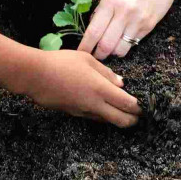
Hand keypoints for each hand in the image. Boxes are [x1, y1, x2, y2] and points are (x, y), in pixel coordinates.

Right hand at [24, 50, 140, 127]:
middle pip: (120, 120)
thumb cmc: (61, 62)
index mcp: (100, 88)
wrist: (36, 76)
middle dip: (132, 120)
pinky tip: (101, 105)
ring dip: (117, 118)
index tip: (145, 106)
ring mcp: (84, 111)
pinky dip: (102, 114)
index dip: (138, 108)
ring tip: (121, 109)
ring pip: (107, 121)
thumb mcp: (86, 59)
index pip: (127, 104)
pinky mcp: (74, 114)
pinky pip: (94, 117)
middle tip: (138, 115)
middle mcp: (95, 104)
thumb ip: (105, 71)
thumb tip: (120, 82)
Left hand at [79, 0, 180, 59]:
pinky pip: (134, 43)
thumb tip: (95, 25)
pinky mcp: (150, 26)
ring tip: (109, 48)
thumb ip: (104, 6)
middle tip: (94, 55)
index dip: (85, 45)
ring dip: (113, 52)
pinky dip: (126, 44)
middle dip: (98, 54)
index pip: (94, 31)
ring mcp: (138, 22)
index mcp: (111, 1)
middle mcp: (124, 14)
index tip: (80, 52)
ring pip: (121, 49)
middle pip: (106, 45)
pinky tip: (123, 39)